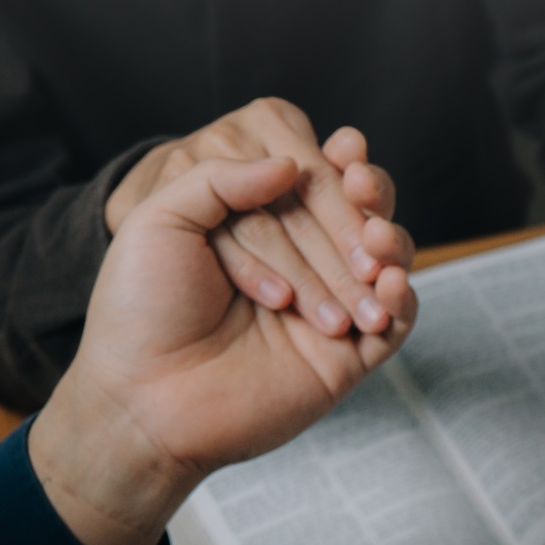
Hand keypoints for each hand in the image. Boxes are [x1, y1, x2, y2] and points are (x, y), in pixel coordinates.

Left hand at [105, 99, 413, 340]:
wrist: (143, 397)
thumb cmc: (141, 309)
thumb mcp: (161, 219)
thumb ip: (221, 178)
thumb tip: (290, 161)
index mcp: (253, 233)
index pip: (308, 187)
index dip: (334, 165)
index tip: (346, 148)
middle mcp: (294, 269)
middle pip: (353, 221)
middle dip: (368, 198)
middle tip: (360, 184)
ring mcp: (326, 314)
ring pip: (384, 266)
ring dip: (392, 242)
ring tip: (375, 236)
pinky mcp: (346, 359)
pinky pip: (396, 324)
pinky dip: (403, 298)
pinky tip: (387, 281)